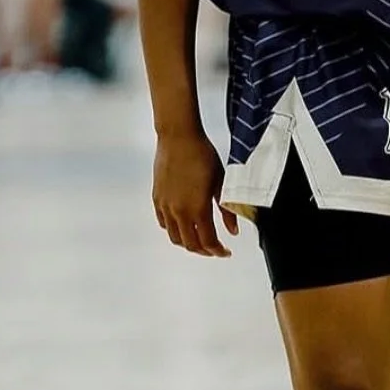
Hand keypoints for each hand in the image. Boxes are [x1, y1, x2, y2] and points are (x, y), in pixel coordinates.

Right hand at [152, 130, 238, 256]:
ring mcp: (165, 206)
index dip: (218, 251)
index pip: (208, 241)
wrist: (178, 138)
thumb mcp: (221, 182)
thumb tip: (233, 231)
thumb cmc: (202, 155)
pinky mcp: (157, 199)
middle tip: (215, 249)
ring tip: (199, 240)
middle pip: (190, 244)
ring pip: (175, 237)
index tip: (225, 252)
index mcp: (197, 209)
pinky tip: (183, 225)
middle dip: (204, 251)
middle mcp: (178, 212)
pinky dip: (174, 230)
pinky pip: (163, 223)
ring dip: (188, 243)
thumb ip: (227, 210)